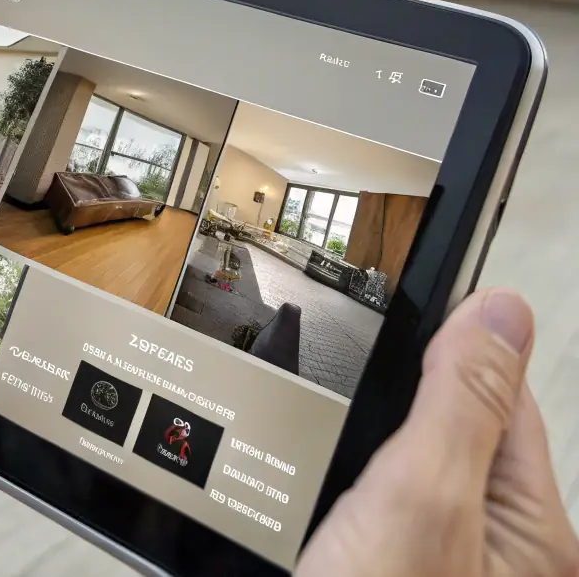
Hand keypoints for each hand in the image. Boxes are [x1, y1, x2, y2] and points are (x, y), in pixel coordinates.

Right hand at [296, 288, 578, 576]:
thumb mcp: (419, 496)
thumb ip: (461, 401)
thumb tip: (503, 310)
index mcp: (536, 532)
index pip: (507, 397)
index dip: (450, 351)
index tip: (399, 316)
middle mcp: (506, 552)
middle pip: (456, 432)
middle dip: (396, 414)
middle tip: (349, 438)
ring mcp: (454, 562)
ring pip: (413, 467)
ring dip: (366, 455)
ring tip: (330, 477)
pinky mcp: (404, 567)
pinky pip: (388, 503)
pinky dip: (351, 490)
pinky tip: (324, 505)